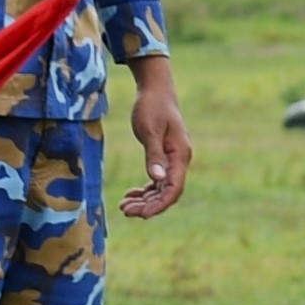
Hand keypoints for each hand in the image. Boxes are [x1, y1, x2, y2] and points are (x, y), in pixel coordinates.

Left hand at [122, 57, 192, 216]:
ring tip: (123, 206)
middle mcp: (179, 160)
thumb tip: (156, 178)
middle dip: (148, 205)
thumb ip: (154, 155)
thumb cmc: (152, 106)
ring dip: (145, 200)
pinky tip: (130, 195)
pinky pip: (157, 181)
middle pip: (167, 193)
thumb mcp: (150, 130)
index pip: (174, 188)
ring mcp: (173, 160)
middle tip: (125, 210)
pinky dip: (145, 190)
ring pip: (161, 189)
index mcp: (180, 155)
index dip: (159, 205)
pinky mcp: (164, 157)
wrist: (156, 90)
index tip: (142, 214)